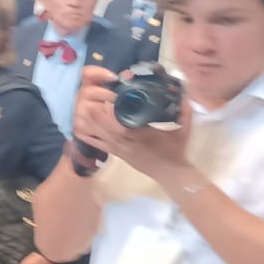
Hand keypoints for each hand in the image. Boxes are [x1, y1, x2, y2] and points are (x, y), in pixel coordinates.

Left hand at [71, 66, 191, 180]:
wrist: (170, 172)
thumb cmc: (176, 149)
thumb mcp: (182, 127)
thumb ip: (183, 109)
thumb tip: (184, 91)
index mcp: (137, 131)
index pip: (117, 117)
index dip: (109, 104)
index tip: (108, 93)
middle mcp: (123, 139)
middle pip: (100, 123)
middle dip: (93, 109)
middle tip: (90, 97)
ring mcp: (117, 148)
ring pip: (95, 133)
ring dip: (88, 120)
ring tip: (83, 107)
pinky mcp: (115, 154)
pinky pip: (97, 144)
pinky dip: (87, 135)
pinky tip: (80, 127)